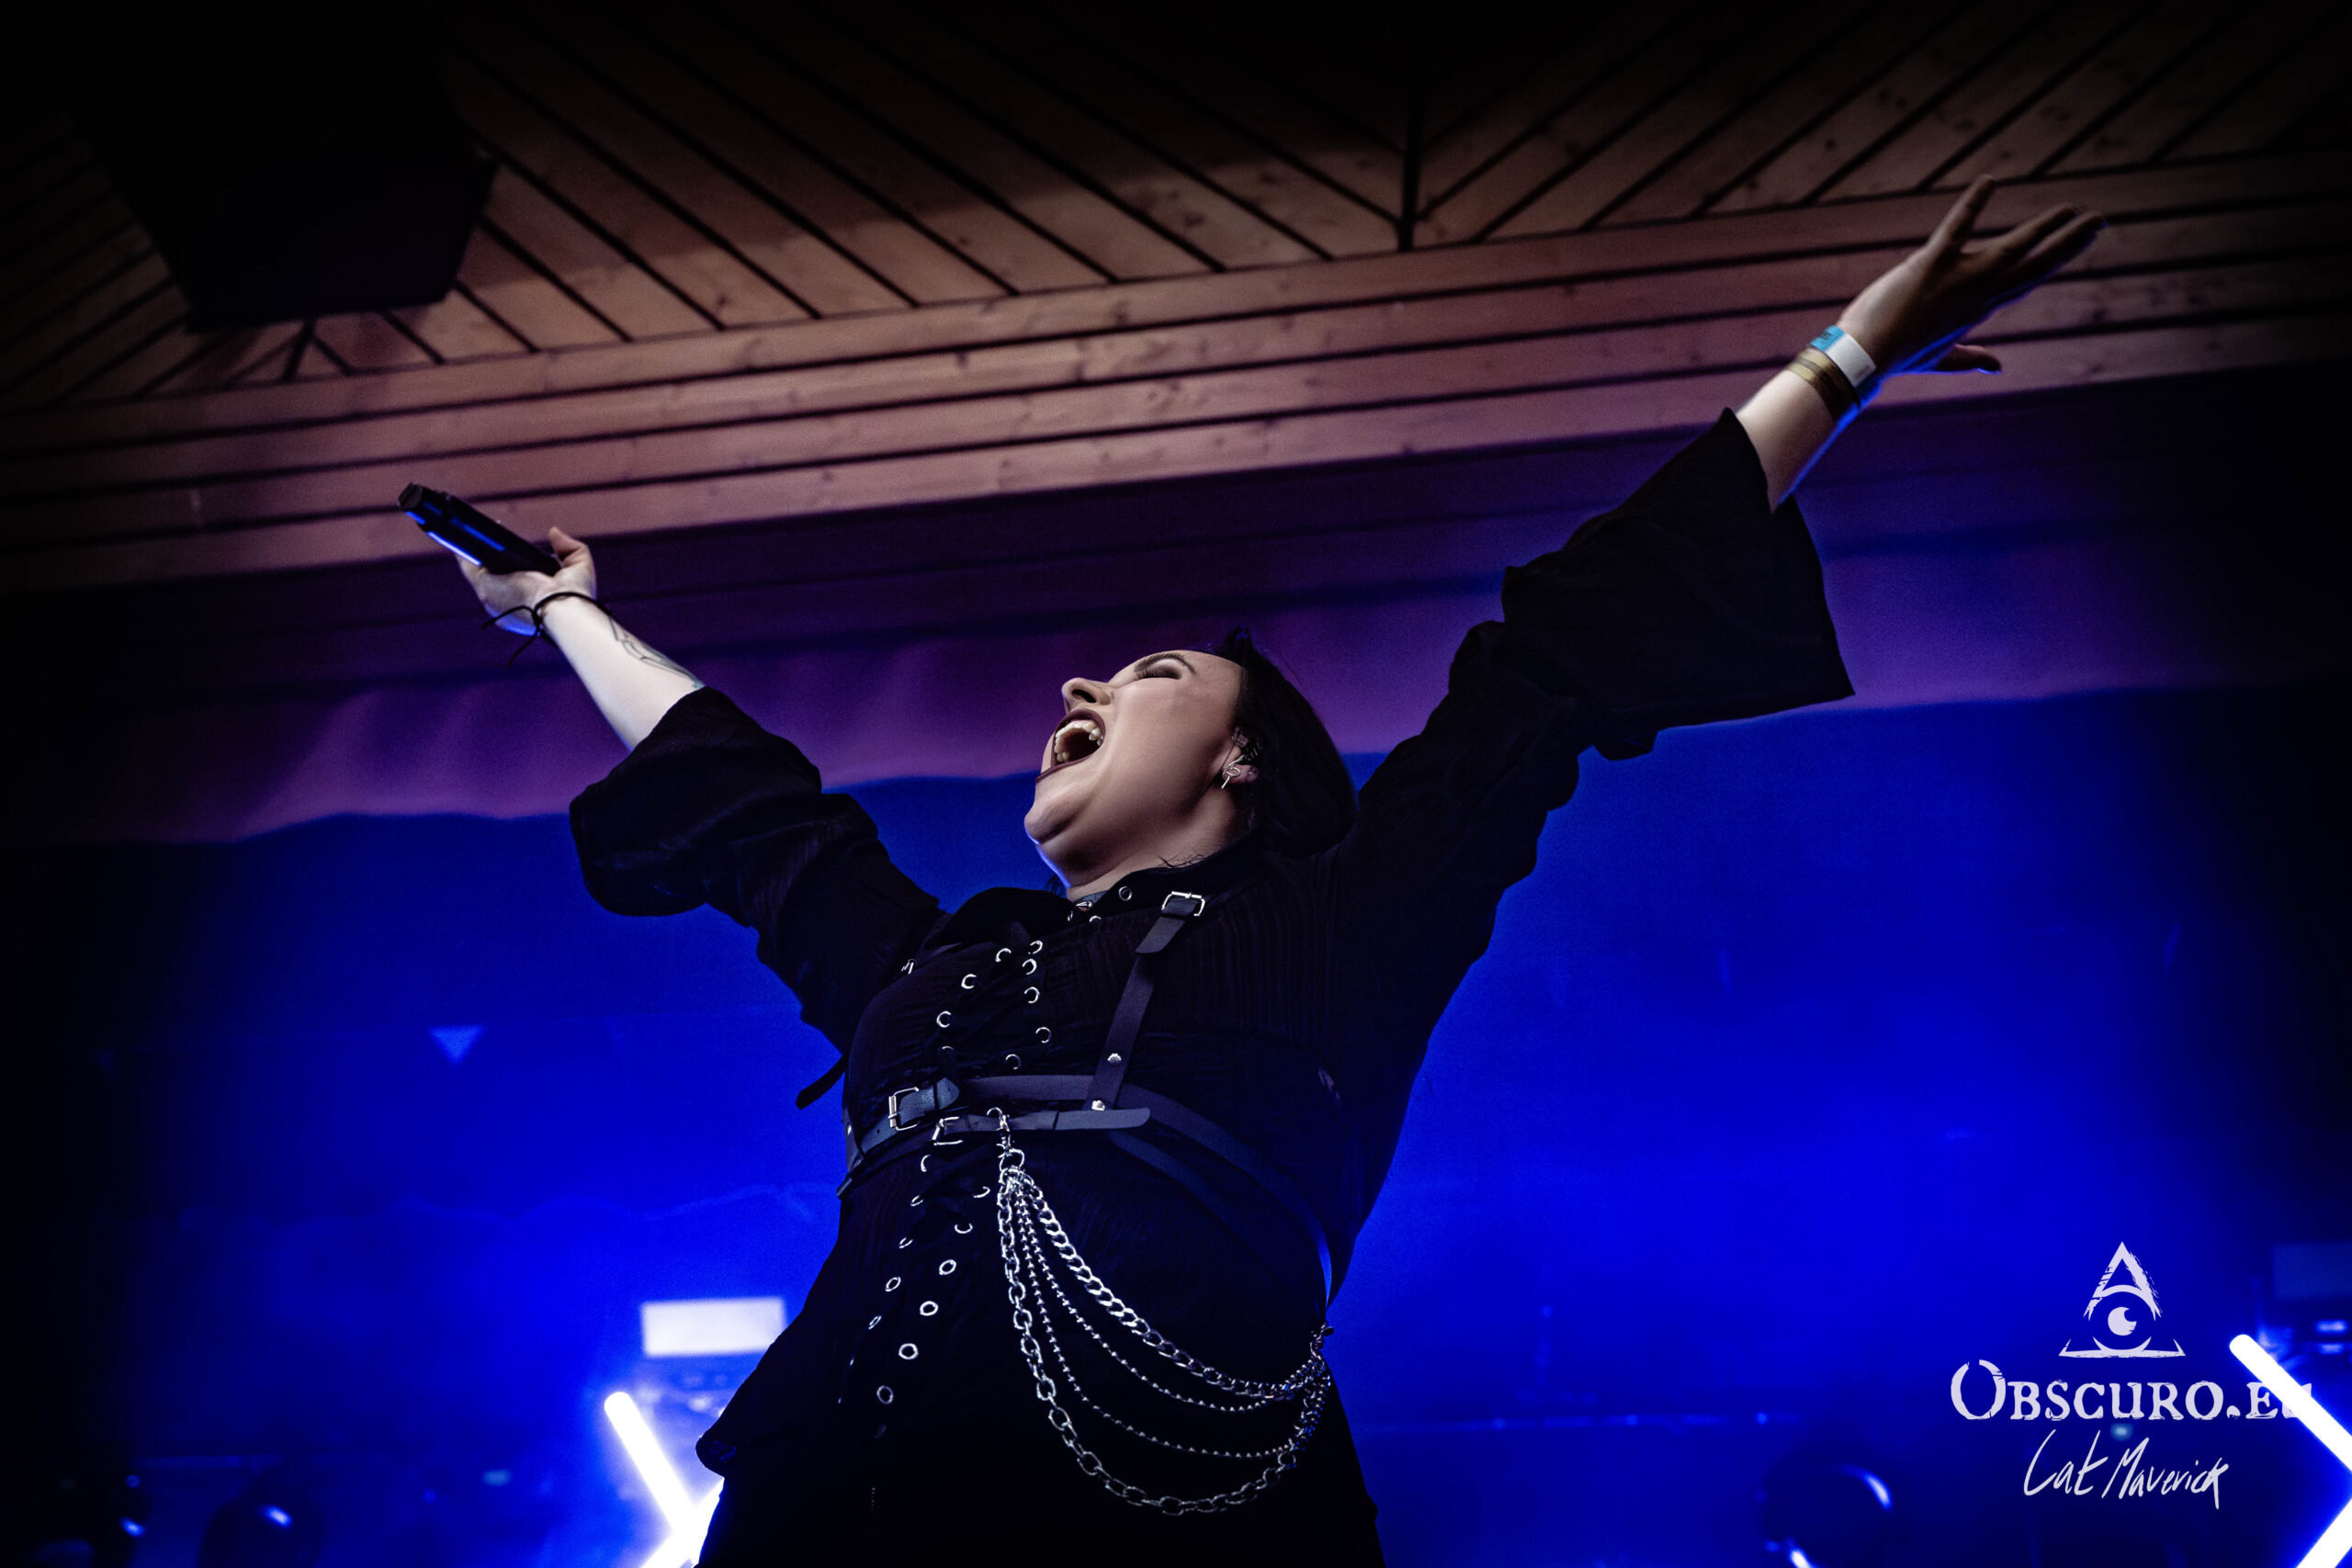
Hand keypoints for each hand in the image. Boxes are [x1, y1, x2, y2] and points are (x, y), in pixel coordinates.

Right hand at [458, 525, 596, 633]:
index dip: (507, 561)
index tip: (506, 543)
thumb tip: (553, 532)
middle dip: (488, 553)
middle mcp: (506, 604)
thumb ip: (568, 547)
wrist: (563, 608)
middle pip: (491, 575)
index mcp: (527, 602)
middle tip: (490, 530)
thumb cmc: (575, 595)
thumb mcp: (578, 566)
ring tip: (473, 528)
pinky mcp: (485, 588)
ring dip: (473, 548)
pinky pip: (468, 566)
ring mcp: (493, 598)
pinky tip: (462, 532)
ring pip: (477, 571)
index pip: (511, 581)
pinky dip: (462, 549)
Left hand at [1837, 176, 2106, 379]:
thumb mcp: (1941, 360)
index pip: (2027, 280)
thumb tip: (1997, 367)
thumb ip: (1971, 358)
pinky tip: (1989, 182)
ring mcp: (1959, 278)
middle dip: (2069, 242)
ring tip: (2070, 209)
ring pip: (2012, 248)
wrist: (1864, 358)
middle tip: (2098, 221)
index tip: (2080, 242)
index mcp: (1981, 309)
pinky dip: (1972, 204)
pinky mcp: (1931, 263)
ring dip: (2044, 227)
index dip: (2056, 260)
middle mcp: (1979, 294)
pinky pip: (1957, 227)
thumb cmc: (1897, 357)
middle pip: (2034, 265)